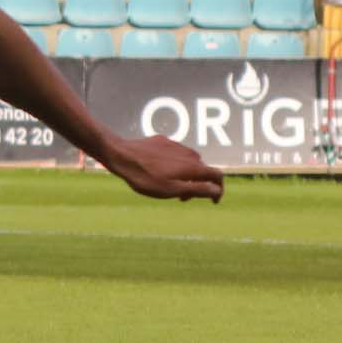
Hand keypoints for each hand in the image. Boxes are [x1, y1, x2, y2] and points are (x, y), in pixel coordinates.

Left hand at [102, 132, 224, 202]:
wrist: (122, 155)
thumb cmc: (146, 177)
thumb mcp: (172, 190)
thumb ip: (197, 190)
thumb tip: (217, 191)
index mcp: (194, 166)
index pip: (217, 176)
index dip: (219, 189)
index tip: (213, 201)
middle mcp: (189, 153)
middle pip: (202, 170)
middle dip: (198, 185)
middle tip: (182, 198)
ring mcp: (176, 145)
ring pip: (188, 162)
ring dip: (185, 175)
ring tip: (169, 186)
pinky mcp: (163, 141)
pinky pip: (175, 154)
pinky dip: (174, 165)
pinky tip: (160, 171)